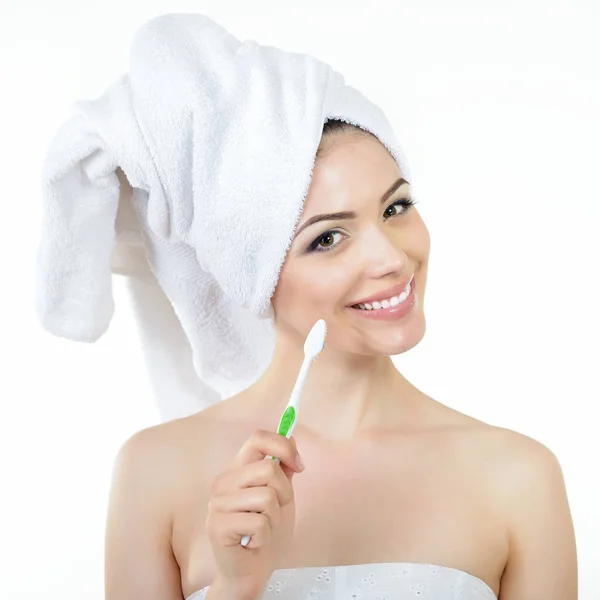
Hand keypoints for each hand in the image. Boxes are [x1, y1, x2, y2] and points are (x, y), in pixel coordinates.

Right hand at [205, 429, 304, 598]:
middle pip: (268, 469)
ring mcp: (217, 503)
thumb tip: (291, 437)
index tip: (298, 466)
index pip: (258, 438)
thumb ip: (283, 467)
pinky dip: (264, 535)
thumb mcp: (282, 495)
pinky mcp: (217, 526)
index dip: (283, 446)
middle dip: (284, 493)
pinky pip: (258, 522)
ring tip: (263, 527)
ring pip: (266, 497)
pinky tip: (254, 541)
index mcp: (238, 469)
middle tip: (275, 511)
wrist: (253, 569)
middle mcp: (223, 481)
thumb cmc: (266, 531)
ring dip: (274, 518)